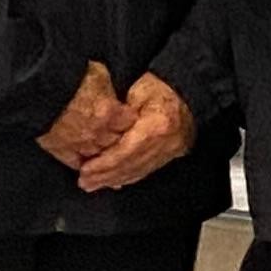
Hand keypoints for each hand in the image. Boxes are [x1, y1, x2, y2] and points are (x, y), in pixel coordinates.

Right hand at [35, 60, 125, 167]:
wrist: (35, 88)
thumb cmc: (65, 76)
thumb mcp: (97, 73)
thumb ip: (110, 86)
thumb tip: (117, 87)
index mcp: (109, 113)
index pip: (131, 123)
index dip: (131, 120)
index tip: (130, 118)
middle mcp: (97, 132)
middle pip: (117, 142)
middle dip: (120, 139)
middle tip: (122, 138)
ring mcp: (79, 144)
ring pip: (100, 157)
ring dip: (105, 155)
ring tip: (109, 155)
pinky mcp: (61, 150)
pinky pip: (77, 164)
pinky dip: (85, 166)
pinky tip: (90, 167)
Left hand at [75, 72, 197, 193]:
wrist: (186, 90)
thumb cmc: (157, 86)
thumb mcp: (135, 92)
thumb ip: (117, 117)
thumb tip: (97, 138)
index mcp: (158, 125)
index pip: (126, 151)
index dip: (104, 163)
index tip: (85, 170)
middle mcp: (167, 142)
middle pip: (131, 165)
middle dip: (106, 176)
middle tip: (85, 182)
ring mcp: (172, 151)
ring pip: (139, 171)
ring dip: (115, 179)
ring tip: (94, 184)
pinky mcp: (172, 154)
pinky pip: (147, 169)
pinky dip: (129, 176)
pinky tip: (115, 181)